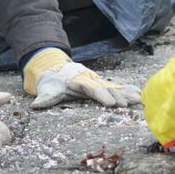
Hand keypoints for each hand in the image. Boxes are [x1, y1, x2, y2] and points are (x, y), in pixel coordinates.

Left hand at [23, 48, 140, 108]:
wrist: (55, 67)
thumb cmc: (52, 81)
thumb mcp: (47, 88)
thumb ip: (45, 98)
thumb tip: (35, 106)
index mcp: (77, 81)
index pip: (90, 88)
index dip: (101, 95)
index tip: (110, 103)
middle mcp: (90, 80)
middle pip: (105, 88)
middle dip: (116, 96)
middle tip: (127, 105)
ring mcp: (97, 81)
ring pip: (113, 86)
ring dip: (125, 93)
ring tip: (138, 100)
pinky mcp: (102, 84)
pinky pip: (116, 86)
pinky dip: (127, 89)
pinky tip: (139, 95)